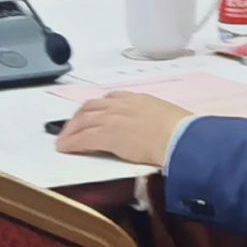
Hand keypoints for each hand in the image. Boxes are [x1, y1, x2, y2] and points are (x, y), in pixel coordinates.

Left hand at [54, 90, 191, 167]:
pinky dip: (71, 142)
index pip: (111, 99)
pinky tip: (65, 148)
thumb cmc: (182, 131)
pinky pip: (83, 138)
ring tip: (64, 139)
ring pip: (83, 121)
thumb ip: (154, 117)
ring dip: (70, 130)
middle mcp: (122, 105)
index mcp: (138, 99)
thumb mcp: (167, 116)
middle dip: (79, 117)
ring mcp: (113, 118)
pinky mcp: (107, 135)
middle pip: (91, 107)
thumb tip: (157, 127)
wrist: (180, 138)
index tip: (93, 114)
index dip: (98, 107)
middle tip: (71, 128)